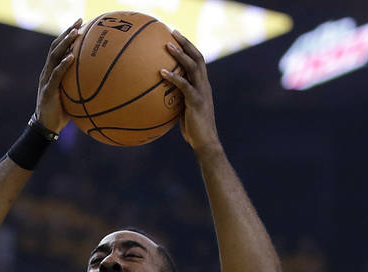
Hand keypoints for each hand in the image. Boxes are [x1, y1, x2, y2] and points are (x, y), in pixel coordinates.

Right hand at [35, 20, 80, 132]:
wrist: (46, 128)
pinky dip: (63, 65)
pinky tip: (71, 57)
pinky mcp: (47, 90)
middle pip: (56, 46)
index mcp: (52, 72)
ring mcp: (46, 80)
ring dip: (64, 43)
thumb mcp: (72, 98)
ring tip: (75, 33)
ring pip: (54, 56)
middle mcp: (48, 72)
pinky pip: (56, 75)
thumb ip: (81, 88)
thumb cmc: (61, 114)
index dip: (68, 36)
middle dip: (67, 32)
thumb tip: (100, 86)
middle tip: (79, 21)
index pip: (59, 49)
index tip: (80, 24)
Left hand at [161, 31, 219, 151]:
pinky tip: (162, 72)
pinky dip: (173, 77)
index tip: (177, 37)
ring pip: (193, 67)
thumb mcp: (185, 111)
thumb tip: (162, 96)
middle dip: (185, 43)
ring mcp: (201, 92)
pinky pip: (184, 86)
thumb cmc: (194, 130)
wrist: (205, 143)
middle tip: (172, 32)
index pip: (198, 61)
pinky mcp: (196, 101)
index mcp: (202, 86)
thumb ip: (178, 100)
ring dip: (180, 54)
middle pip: (197, 57)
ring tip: (167, 45)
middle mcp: (204, 85)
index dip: (189, 47)